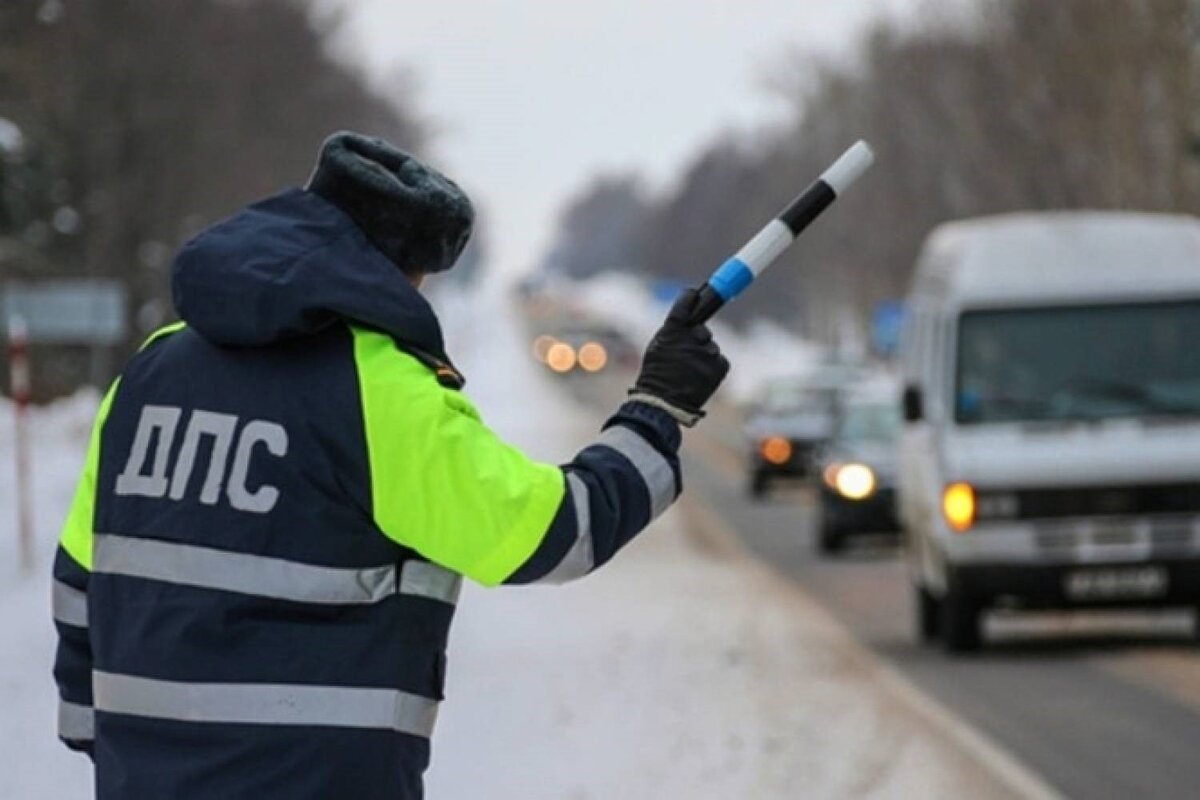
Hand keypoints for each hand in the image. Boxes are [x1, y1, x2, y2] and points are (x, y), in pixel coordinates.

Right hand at [629, 288, 729, 425]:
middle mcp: (693, 337)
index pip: (686, 304)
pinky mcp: (720, 366)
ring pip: (710, 348)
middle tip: (686, 356)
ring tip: (690, 373)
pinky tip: (699, 378)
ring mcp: (708, 352)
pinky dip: (712, 369)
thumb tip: (688, 320)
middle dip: (697, 340)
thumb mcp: (657, 347)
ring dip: (703, 357)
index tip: (694, 294)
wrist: (664, 403)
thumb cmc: (657, 376)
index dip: (691, 298)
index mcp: (673, 330)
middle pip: (702, 330)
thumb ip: (672, 331)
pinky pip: (720, 361)